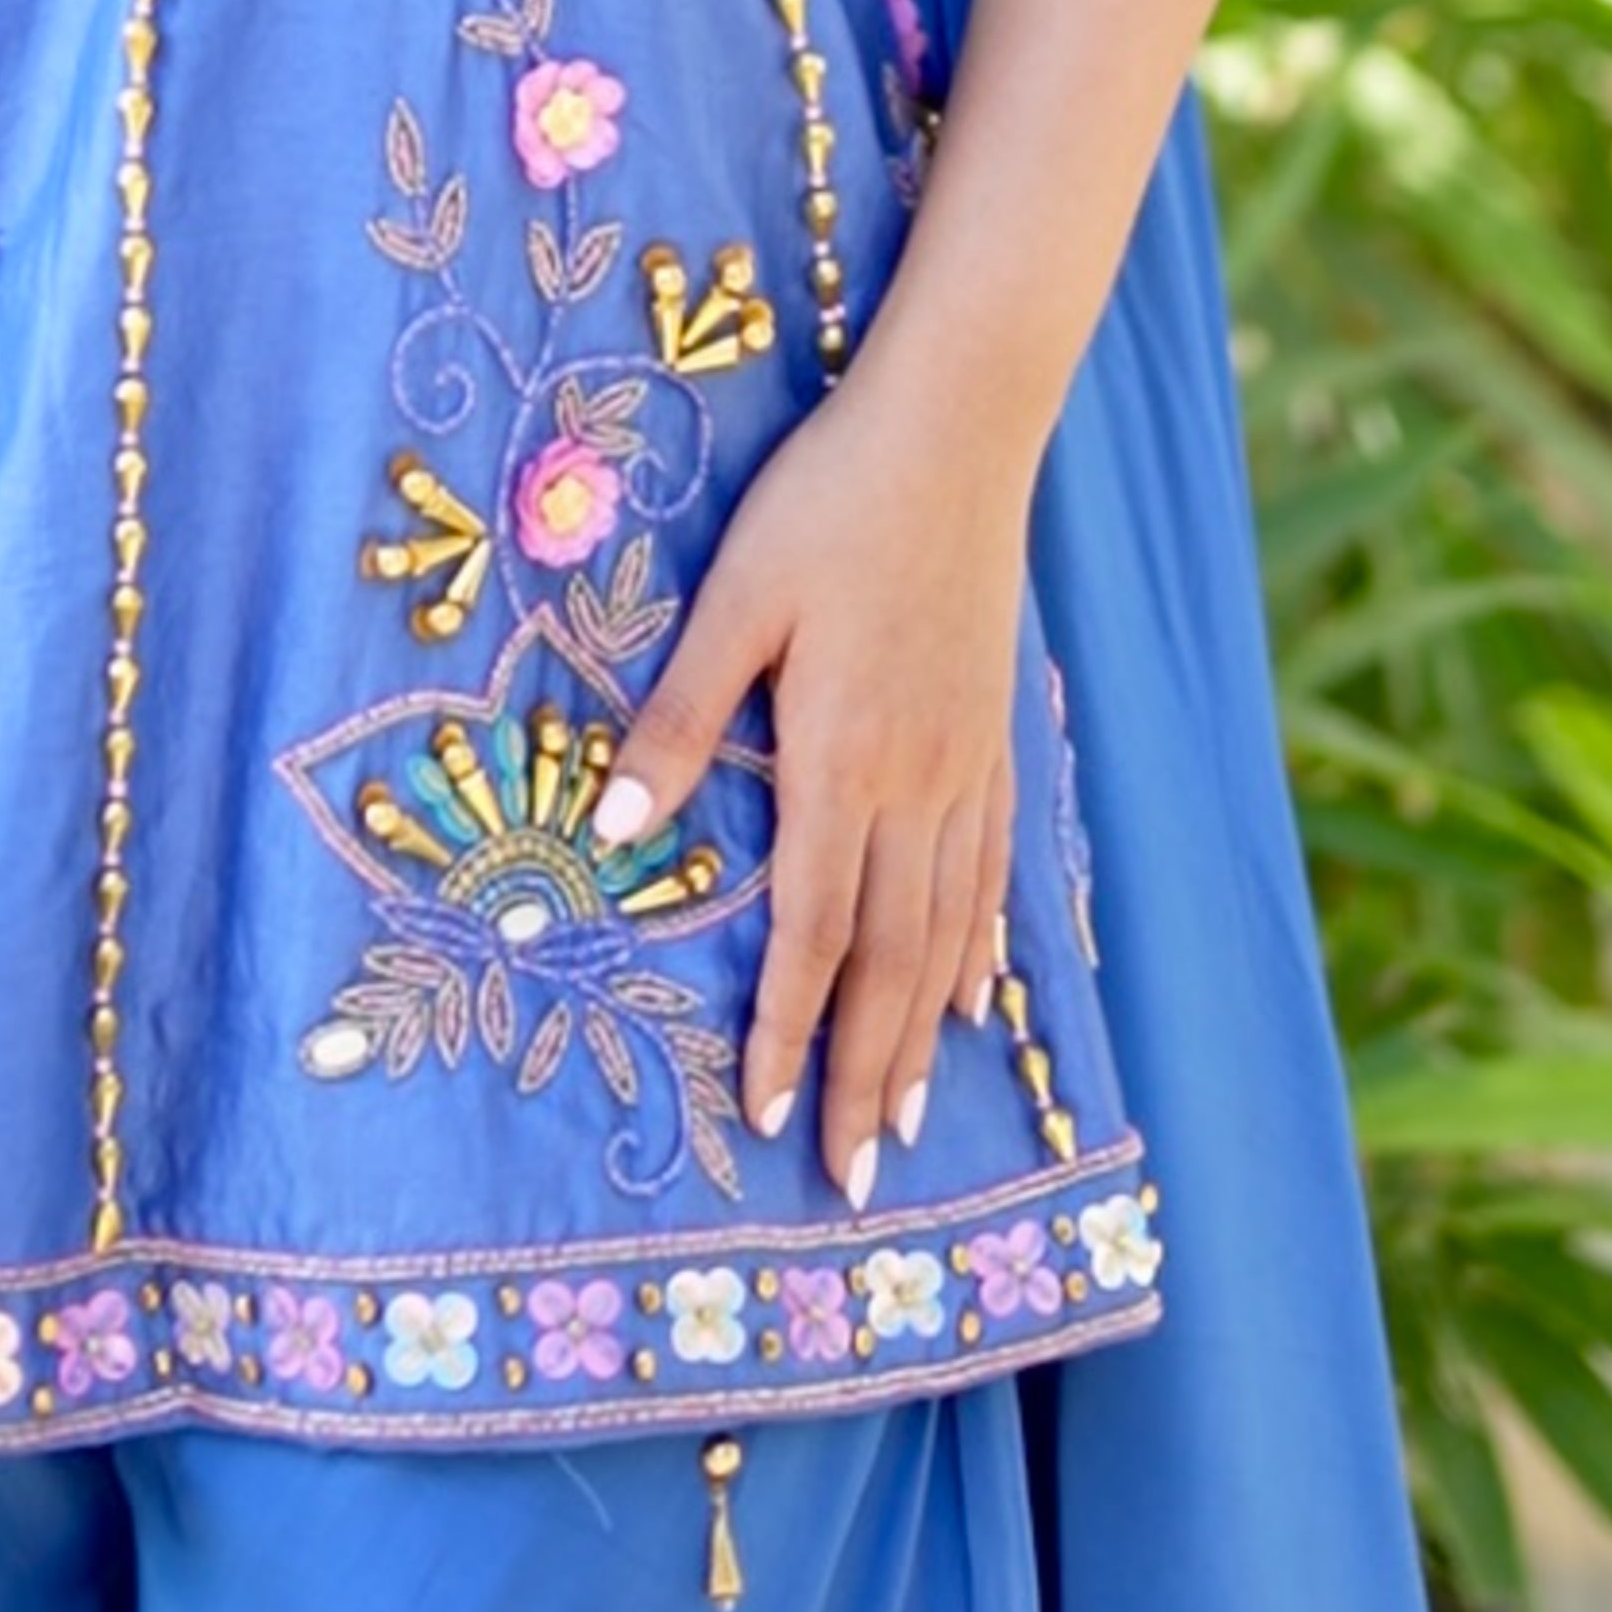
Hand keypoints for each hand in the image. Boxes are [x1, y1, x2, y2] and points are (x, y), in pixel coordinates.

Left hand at [601, 373, 1030, 1208]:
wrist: (956, 433)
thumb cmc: (826, 504)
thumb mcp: (733, 597)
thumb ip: (679, 717)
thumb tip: (619, 833)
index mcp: (839, 760)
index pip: (812, 930)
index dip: (788, 1031)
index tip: (768, 1119)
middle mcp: (914, 783)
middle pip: (888, 961)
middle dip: (863, 1075)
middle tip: (854, 1178)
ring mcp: (965, 764)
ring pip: (946, 931)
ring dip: (922, 1034)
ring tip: (909, 1120)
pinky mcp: (992, 736)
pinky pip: (990, 872)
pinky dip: (980, 947)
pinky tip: (975, 997)